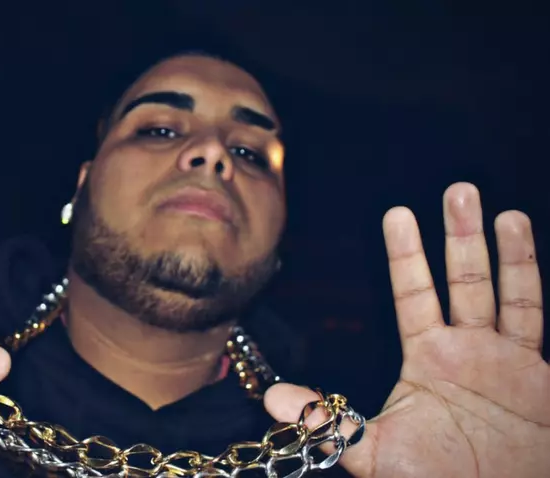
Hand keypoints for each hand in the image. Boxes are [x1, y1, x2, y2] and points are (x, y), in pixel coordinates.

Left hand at [265, 182, 548, 476]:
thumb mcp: (375, 452)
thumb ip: (328, 422)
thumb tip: (270, 398)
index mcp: (428, 357)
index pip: (413, 293)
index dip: (406, 254)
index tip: (397, 214)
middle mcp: (467, 350)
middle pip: (464, 280)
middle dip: (460, 236)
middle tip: (458, 189)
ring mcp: (507, 361)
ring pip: (506, 294)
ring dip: (508, 253)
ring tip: (500, 211)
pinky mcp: (540, 379)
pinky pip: (536, 321)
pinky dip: (535, 284)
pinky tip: (528, 244)